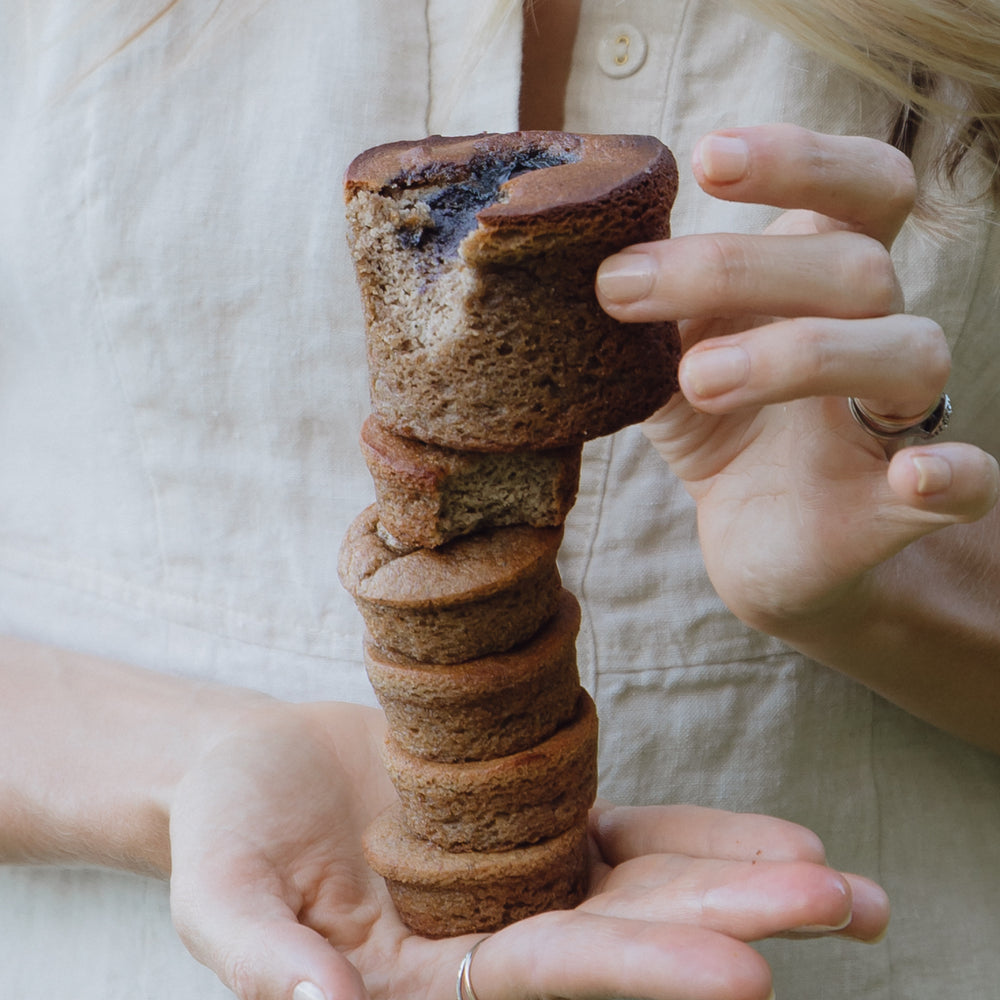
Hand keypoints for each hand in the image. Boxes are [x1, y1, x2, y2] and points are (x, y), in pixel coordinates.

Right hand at [169, 698, 888, 999]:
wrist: (249, 769)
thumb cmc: (223, 833)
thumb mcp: (222, 895)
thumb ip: (264, 960)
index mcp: (425, 979)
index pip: (545, 979)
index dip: (638, 971)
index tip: (742, 972)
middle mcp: (491, 940)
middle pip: (625, 934)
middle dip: (731, 923)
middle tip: (846, 910)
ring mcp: (521, 878)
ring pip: (645, 885)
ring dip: (742, 883)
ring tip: (843, 885)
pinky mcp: (532, 824)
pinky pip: (627, 834)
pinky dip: (700, 839)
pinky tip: (775, 840)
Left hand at [596, 124, 998, 633]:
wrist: (761, 541)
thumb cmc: (721, 431)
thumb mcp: (668, 363)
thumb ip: (646, 318)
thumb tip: (573, 261)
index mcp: (823, 285)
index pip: (858, 189)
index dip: (801, 160)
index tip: (707, 157)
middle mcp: (873, 333)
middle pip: (855, 266)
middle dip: (735, 267)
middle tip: (621, 288)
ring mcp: (895, 418)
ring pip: (906, 353)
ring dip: (800, 355)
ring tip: (696, 379)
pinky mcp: (904, 505)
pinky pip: (971, 481)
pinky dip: (954, 474)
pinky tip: (913, 475)